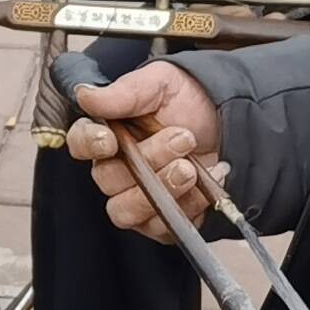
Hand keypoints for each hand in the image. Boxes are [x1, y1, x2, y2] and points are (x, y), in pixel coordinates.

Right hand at [63, 59, 227, 239]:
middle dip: (149, 160)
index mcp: (107, 134)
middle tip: (183, 138)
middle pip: (108, 180)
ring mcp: (138, 199)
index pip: (80, 144)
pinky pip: (163, 226)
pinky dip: (189, 205)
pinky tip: (208, 178)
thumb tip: (85, 95)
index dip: (90, 144)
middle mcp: (117, 170)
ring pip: (128, 210)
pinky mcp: (164, 220)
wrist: (229, 120)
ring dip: (162, 189)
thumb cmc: (189, 100)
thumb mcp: (161, 82)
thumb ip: (124, 92)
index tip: (110, 139)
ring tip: (190, 168)